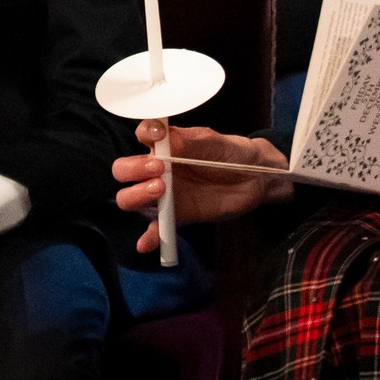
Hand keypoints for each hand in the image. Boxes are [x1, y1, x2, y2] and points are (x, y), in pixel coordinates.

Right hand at [114, 120, 291, 252]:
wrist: (255, 177)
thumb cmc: (231, 153)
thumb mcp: (212, 141)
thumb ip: (187, 140)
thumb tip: (162, 136)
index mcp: (165, 145)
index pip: (140, 137)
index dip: (143, 135)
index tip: (158, 136)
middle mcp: (158, 169)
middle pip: (124, 170)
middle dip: (133, 169)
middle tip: (159, 170)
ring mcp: (164, 194)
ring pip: (130, 197)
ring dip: (136, 195)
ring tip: (161, 191)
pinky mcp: (176, 216)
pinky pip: (156, 228)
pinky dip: (149, 237)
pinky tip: (145, 243)